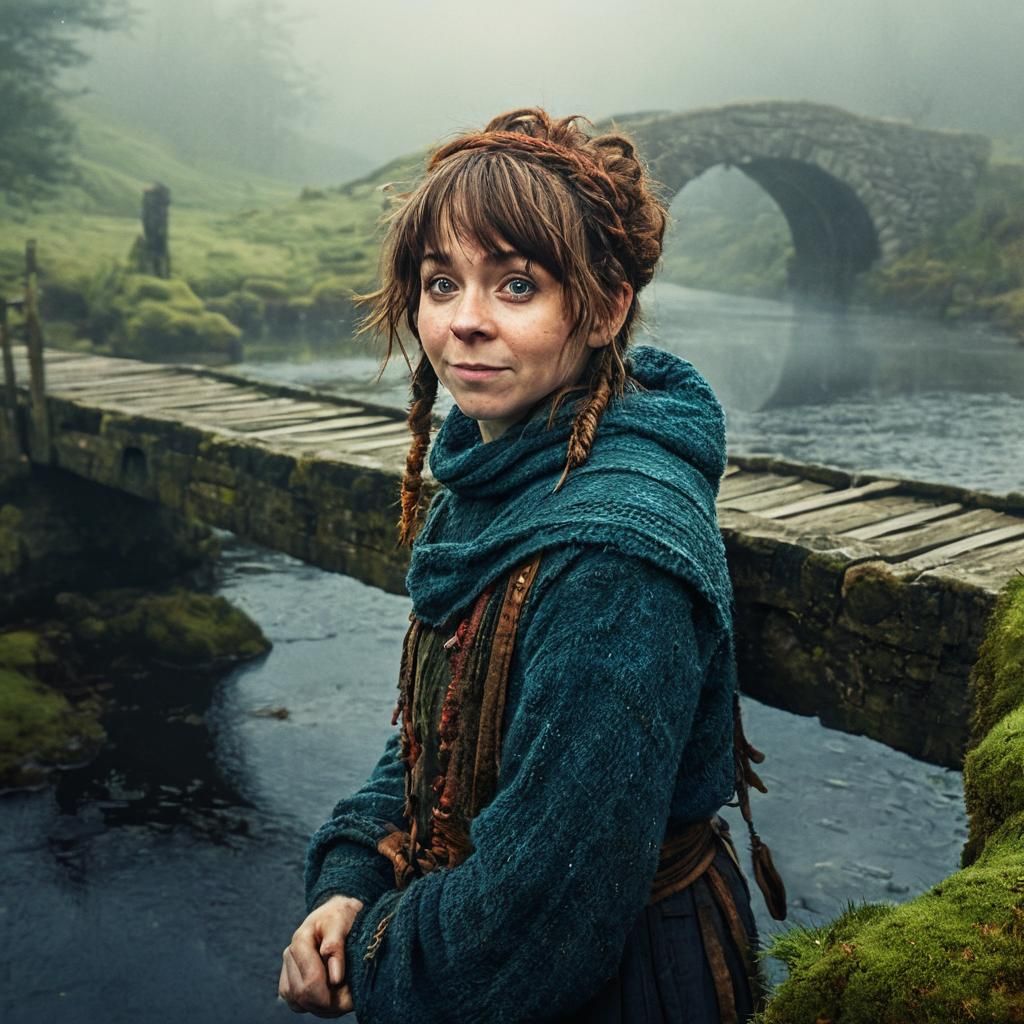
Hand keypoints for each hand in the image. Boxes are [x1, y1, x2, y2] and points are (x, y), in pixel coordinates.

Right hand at [279, 895, 364, 1016]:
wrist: (336, 913)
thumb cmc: (341, 916)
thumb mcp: (343, 922)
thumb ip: (336, 947)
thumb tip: (335, 978)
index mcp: (301, 940)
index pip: (311, 981)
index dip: (331, 994)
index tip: (351, 996)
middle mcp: (289, 955)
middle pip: (303, 995)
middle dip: (327, 1003)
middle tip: (350, 1000)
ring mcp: (287, 968)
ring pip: (298, 1003)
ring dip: (321, 1007)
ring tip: (343, 997)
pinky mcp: (288, 979)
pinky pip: (297, 1003)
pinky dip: (314, 1006)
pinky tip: (330, 997)